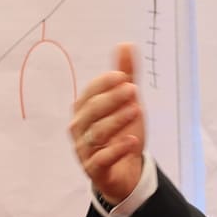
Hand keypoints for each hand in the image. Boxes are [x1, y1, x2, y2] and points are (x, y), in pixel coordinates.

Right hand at [68, 44, 145, 201]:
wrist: (126, 171)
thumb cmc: (122, 132)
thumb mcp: (127, 102)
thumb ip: (126, 75)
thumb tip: (126, 44)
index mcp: (84, 110)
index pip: (90, 93)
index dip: (104, 84)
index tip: (123, 75)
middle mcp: (80, 129)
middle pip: (92, 111)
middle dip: (112, 99)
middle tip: (133, 90)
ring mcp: (85, 150)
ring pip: (96, 134)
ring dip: (116, 121)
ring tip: (136, 110)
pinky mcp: (95, 170)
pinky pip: (100, 160)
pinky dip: (116, 150)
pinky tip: (132, 141)